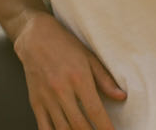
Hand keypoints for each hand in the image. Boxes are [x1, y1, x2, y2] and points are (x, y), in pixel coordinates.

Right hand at [13, 12, 125, 129]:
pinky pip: (44, 126)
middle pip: (80, 124)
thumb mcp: (89, 58)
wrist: (35, 36)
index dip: (105, 128)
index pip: (95, 111)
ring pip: (62, 129)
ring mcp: (46, 97)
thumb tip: (121, 96)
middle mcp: (61, 90)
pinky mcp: (35, 101)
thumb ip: (105, 79)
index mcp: (78, 78)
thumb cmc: (64, 45)